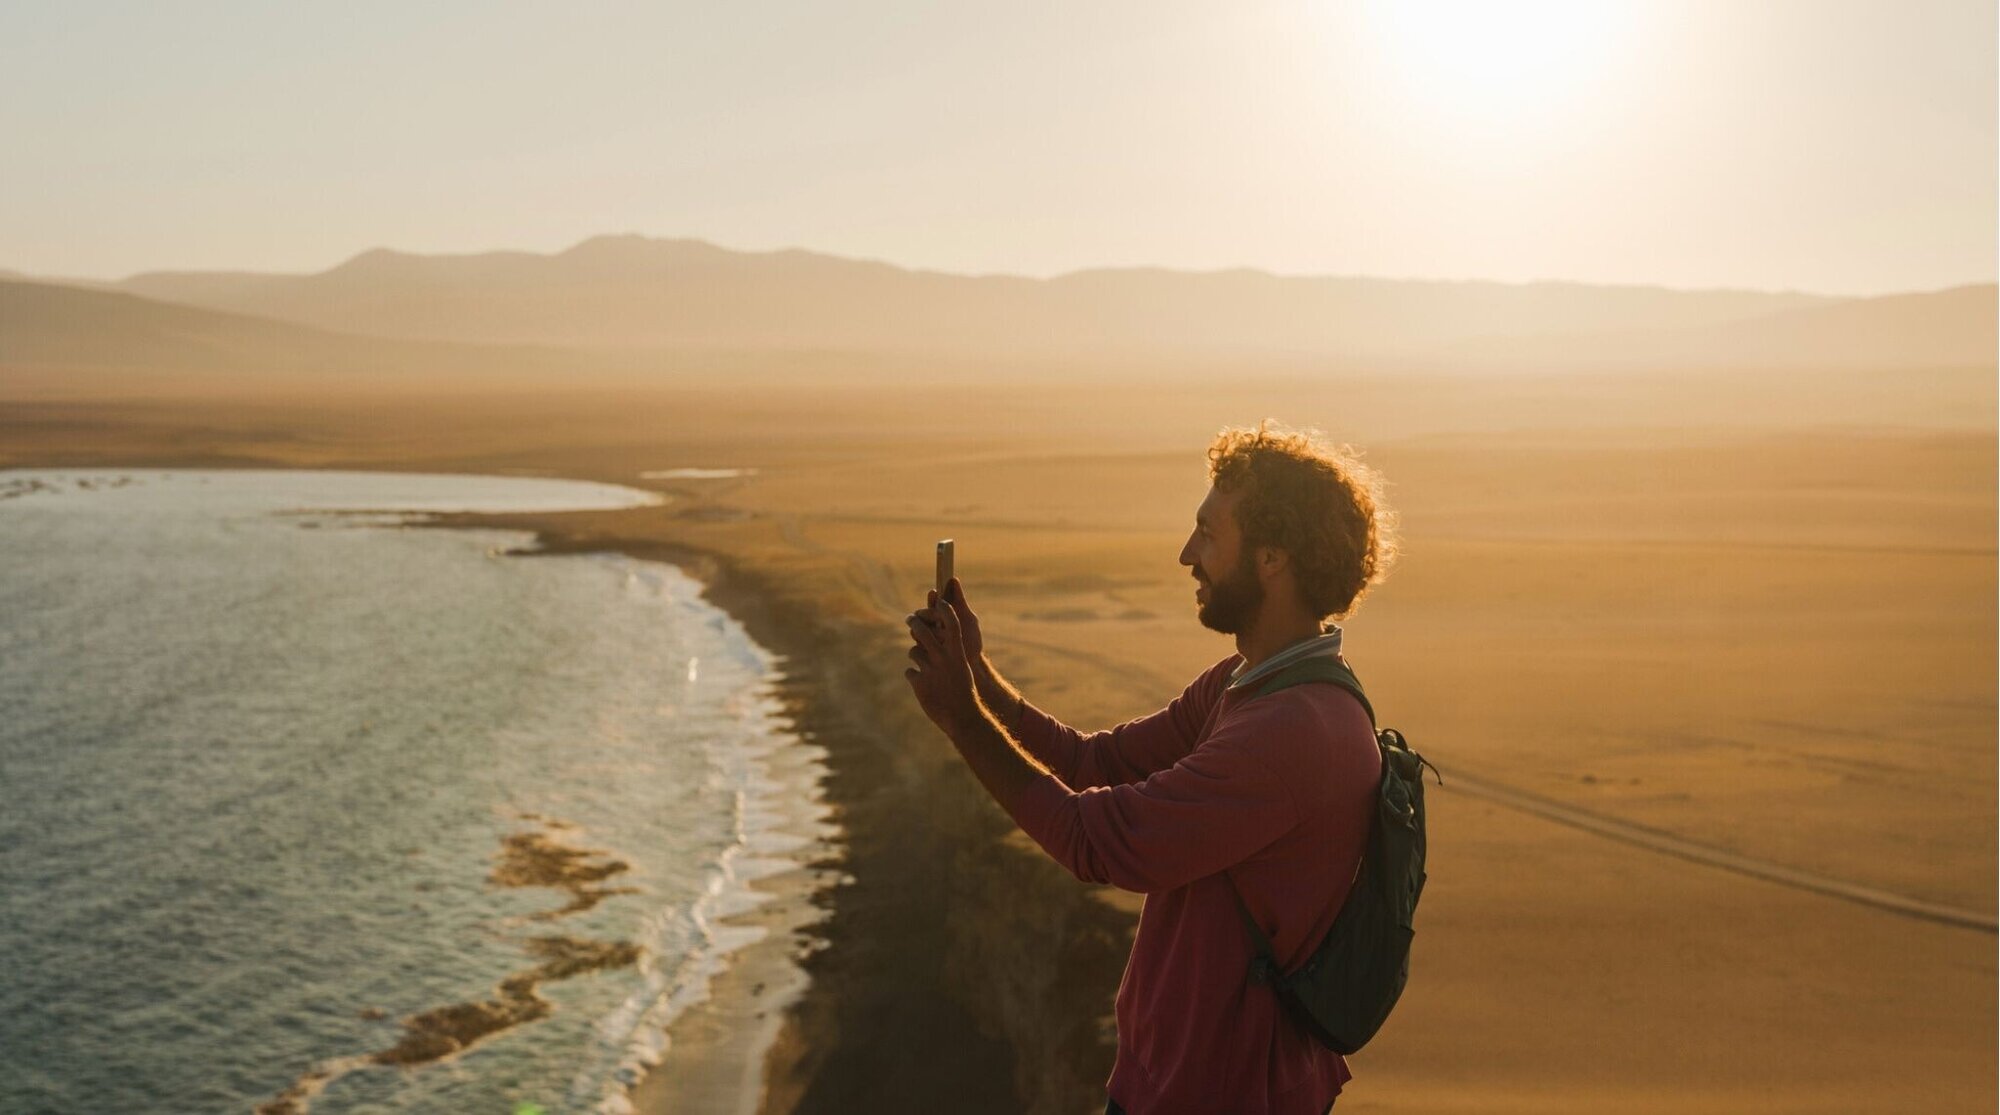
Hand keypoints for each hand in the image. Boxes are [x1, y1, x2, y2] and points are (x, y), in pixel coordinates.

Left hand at [905, 588, 980, 735]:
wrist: (962, 717)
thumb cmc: (964, 691)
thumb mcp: (961, 668)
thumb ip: (949, 653)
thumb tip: (936, 637)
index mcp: (958, 653)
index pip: (951, 623)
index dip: (944, 609)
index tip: (938, 600)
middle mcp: (943, 658)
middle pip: (923, 630)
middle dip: (914, 620)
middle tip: (910, 617)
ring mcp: (930, 670)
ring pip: (913, 651)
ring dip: (917, 657)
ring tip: (926, 670)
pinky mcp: (919, 682)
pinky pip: (910, 672)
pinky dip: (915, 677)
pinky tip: (925, 687)